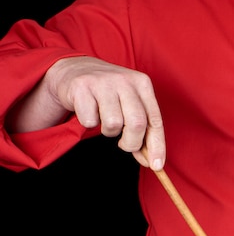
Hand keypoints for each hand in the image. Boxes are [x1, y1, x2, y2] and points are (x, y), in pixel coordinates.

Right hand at [45, 56, 165, 169]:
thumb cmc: (108, 94)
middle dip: (132, 143)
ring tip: (104, 120)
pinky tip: (89, 110)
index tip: (157, 165)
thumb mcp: (129, 105)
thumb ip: (142, 130)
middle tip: (124, 145)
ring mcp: (103, 82)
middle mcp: (125, 80)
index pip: (155, 120)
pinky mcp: (82, 87)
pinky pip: (90, 121)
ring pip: (113, 124)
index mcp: (142, 84)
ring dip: (108, 131)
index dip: (157, 146)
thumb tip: (151, 161)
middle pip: (137, 124)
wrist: (74, 69)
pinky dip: (89, 122)